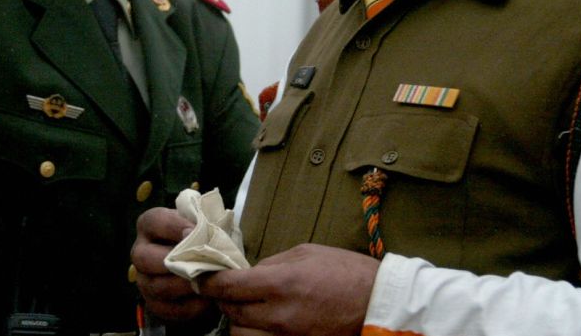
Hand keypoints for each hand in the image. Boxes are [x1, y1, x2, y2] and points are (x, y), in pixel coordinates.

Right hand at [132, 208, 214, 323]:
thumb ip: (204, 225)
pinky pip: (168, 309)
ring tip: (209, 282)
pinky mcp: (154, 304)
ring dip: (186, 286)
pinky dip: (190, 306)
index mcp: (150, 225)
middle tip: (201, 263)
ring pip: (157, 286)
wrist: (206, 267)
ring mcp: (144, 280)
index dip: (174, 226)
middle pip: (145, 258)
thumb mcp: (203, 225)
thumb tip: (210, 232)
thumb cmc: (205, 239)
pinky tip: (208, 299)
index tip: (195, 231)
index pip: (154, 221)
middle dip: (175, 261)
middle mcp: (140, 252)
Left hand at [198, 244, 378, 335]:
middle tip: (224, 286)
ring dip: (238, 317)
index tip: (201, 275)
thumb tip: (248, 271)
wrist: (379, 305)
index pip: (228, 286)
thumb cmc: (346, 272)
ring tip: (246, 303)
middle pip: (230, 311)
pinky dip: (256, 330)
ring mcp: (287, 335)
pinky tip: (263, 317)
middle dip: (222, 298)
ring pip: (242, 332)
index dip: (208, 281)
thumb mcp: (306, 253)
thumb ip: (272, 263)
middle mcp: (279, 315)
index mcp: (280, 284)